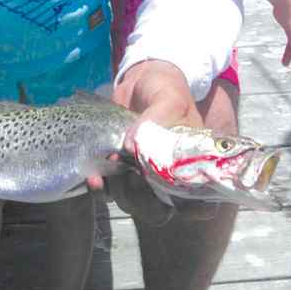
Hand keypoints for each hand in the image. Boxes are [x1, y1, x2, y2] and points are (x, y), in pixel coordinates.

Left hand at [87, 61, 212, 221]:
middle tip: (130, 178)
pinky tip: (94, 178)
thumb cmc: (165, 90)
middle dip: (140, 200)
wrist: (140, 80)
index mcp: (190, 167)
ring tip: (107, 167)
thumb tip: (132, 145)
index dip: (185, 207)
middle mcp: (168, 177)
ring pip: (132, 202)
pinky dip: (101, 189)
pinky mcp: (119, 170)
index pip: (197, 203)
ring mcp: (142, 176)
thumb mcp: (169, 98)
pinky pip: (110, 191)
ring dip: (118, 192)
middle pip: (158, 208)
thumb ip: (158, 118)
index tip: (166, 195)